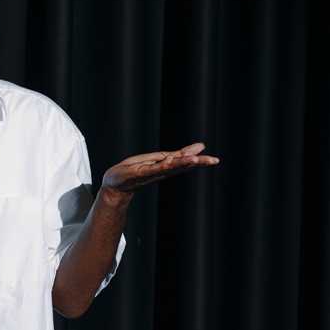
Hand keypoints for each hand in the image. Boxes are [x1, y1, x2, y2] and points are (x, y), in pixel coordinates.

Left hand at [102, 142, 218, 196]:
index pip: (186, 161)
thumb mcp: (158, 159)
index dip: (200, 160)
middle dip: (198, 163)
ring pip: (171, 166)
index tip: (214, 160)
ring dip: (183, 162)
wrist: (115, 182)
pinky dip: (164, 164)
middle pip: (183, 165)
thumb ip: (177, 155)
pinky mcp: (142, 172)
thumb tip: (200, 147)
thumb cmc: (136, 169)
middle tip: (213, 161)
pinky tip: (172, 159)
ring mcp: (152, 172)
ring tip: (196, 159)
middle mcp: (162, 171)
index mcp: (167, 166)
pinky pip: (155, 167)